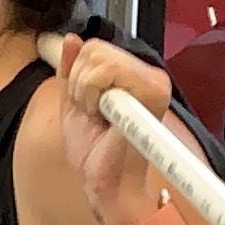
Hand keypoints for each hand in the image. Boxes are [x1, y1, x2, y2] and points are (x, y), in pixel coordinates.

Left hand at [48, 34, 177, 224]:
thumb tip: (71, 40)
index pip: (93, 47)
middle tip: (93, 113)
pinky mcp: (154, 90)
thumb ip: (70, 71)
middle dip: (79, 84)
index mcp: (131, 75)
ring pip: (98, 57)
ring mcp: (153, 81)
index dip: (77, 77)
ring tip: (100, 117)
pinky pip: (107, 70)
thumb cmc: (96, 153)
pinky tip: (107, 117)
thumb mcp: (73, 104)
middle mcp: (147, 74)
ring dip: (85, 92)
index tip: (86, 106)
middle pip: (94, 48)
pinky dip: (93, 96)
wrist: (107, 185)